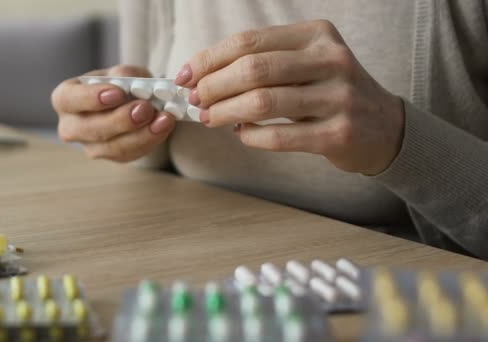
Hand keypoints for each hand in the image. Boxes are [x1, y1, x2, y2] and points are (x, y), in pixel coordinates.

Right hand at [52, 65, 175, 161]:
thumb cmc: (120, 84)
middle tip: (145, 108)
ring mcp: (90, 146)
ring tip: (164, 119)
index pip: (69, 99)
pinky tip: (163, 127)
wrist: (134, 103)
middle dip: (120, 120)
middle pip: (89, 129)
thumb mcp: (123, 72)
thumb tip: (132, 84)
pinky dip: (149, 141)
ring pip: (112, 147)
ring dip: (141, 135)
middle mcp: (71, 126)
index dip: (91, 97)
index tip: (118, 93)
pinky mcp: (112, 157)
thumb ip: (125, 75)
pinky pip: (129, 154)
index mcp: (66, 98)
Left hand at [175, 20, 403, 174]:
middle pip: (253, 69)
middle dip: (213, 86)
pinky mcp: (338, 133)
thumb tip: (203, 76)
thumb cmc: (330, 91)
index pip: (250, 42)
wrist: (384, 127)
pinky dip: (251, 136)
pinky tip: (241, 134)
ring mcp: (338, 97)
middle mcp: (331, 60)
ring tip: (210, 118)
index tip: (186, 75)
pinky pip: (279, 136)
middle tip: (195, 100)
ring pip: (263, 102)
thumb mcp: (306, 62)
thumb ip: (264, 62)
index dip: (210, 59)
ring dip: (226, 112)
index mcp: (317, 35)